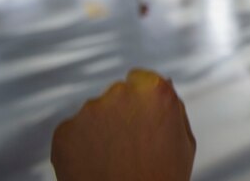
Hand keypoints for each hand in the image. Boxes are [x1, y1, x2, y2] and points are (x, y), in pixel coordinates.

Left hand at [50, 69, 195, 180]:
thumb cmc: (163, 178)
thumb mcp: (184, 141)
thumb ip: (174, 106)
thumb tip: (164, 81)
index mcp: (155, 90)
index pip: (139, 79)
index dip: (140, 101)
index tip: (141, 120)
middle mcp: (120, 93)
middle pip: (116, 95)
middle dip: (120, 114)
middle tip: (129, 147)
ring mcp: (89, 111)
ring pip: (94, 114)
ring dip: (100, 130)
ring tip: (112, 161)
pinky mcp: (65, 131)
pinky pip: (73, 133)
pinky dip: (80, 146)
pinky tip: (95, 166)